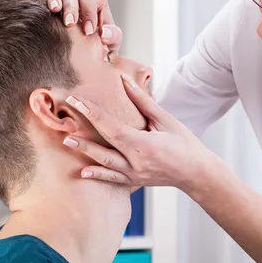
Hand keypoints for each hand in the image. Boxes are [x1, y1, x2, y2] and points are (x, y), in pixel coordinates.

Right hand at [46, 0, 122, 51]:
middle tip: (70, 24)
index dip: (89, 12)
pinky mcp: (50, 5)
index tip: (87, 31)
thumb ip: (113, 36)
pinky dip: (46, 1)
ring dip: (57, 1)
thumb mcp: (111, 42)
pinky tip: (47, 10)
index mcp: (96, 1)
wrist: (84, 52)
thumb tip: (104, 33)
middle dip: (73, 9)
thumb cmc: (100, 43)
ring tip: (56, 11)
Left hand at [62, 74, 220, 192]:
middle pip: (104, 146)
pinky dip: (98, 175)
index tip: (77, 101)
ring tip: (67, 142)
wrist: (196, 173)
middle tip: (65, 119)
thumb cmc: (185, 144)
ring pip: (105, 163)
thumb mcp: (166, 120)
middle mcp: (136, 162)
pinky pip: (113, 179)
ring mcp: (134, 174)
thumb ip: (143, 102)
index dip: (93, 113)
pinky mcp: (135, 181)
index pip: (112, 127)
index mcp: (144, 145)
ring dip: (86, 152)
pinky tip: (83, 172)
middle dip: (83, 132)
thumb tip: (126, 81)